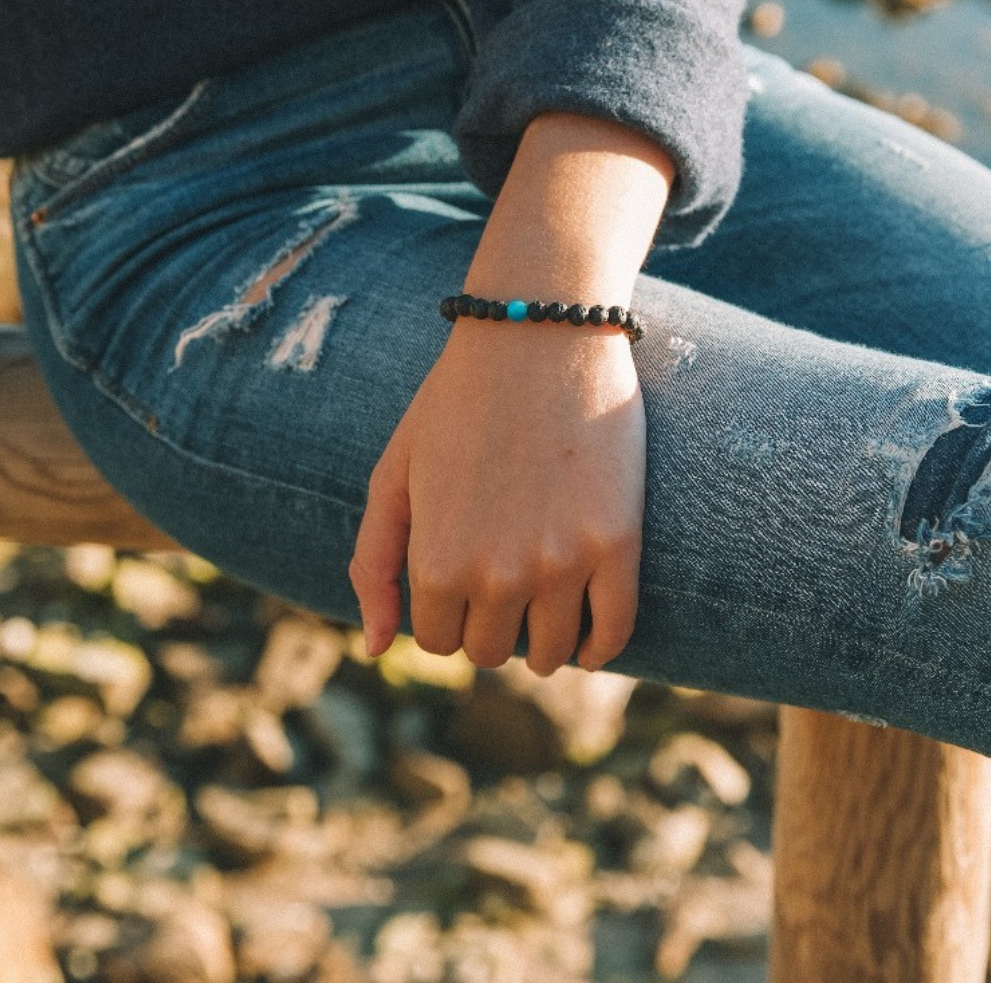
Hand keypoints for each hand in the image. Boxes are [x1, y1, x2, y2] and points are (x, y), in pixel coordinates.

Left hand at [349, 315, 644, 673]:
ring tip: (544, 602)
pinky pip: (614, 631)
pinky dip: (599, 647)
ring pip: (550, 655)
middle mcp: (498, 576)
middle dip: (491, 623)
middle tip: (503, 577)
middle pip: (491, 651)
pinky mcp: (617, 544)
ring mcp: (562, 564)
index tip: (462, 577)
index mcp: (437, 563)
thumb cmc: (456, 400)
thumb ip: (374, 562)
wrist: (538, 336)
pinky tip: (588, 634)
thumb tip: (374, 647)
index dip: (446, 612)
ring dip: (542, 641)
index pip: (438, 640)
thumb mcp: (393, 474)